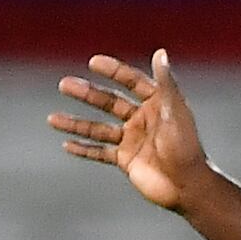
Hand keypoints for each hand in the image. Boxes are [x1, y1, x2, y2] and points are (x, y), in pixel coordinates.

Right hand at [48, 49, 210, 212]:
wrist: (188, 186)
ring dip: (76, 123)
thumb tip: (160, 53)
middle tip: (64, 84)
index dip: (113, 71)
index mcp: (156, 104)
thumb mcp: (176, 113)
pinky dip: (83, 149)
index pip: (131, 82)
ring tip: (52, 119)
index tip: (93, 62)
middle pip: (109, 102)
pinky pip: (99, 152)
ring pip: (98, 128)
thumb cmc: (186, 148)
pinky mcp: (125, 160)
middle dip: (86, 94)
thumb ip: (166, 84)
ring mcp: (132, 140)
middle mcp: (142, 119)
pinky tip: (65, 144)